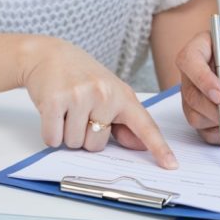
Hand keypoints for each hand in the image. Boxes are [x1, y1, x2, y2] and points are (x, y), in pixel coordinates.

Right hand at [19, 37, 177, 168]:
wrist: (48, 54)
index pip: (145, 125)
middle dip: (85, 135)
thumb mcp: (110, 92)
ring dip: (67, 133)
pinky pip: (53, 138)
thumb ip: (124, 121)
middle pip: (96, 145)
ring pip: (74, 144)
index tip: (171, 165)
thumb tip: (139, 145)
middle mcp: (104, 94)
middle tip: (80, 111)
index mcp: (122, 95)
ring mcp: (79, 96)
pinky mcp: (54, 101)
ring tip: (67, 109)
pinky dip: (50, 133)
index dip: (159, 148)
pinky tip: (53, 112)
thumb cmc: (81, 75)